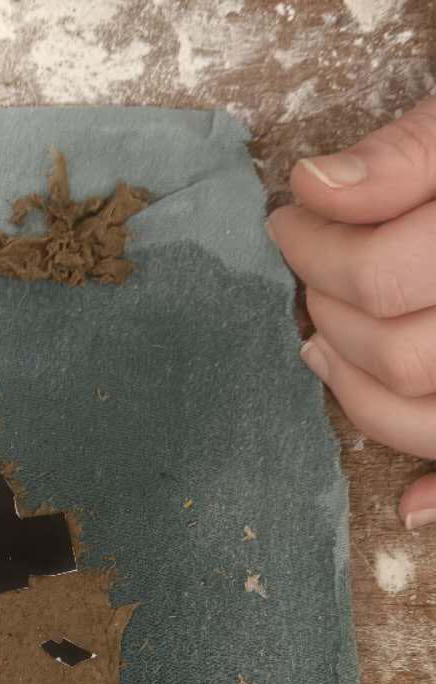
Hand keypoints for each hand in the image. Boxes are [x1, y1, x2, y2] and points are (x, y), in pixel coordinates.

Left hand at [268, 96, 435, 528]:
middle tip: (310, 273)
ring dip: (355, 392)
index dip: (318, 250)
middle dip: (331, 315)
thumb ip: (409, 153)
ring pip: (425, 418)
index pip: (383, 274)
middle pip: (399, 355)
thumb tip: (316, 187)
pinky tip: (406, 503)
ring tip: (322, 342)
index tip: (288, 219)